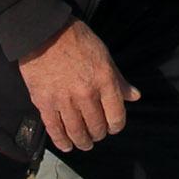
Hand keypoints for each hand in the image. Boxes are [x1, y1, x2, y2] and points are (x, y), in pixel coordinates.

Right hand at [18, 22, 138, 154]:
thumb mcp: (104, 55)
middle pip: (97, 127)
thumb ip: (119, 80)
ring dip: (83, 141)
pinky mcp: (45, 103)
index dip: (116, 126)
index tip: (113, 127)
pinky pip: (55, 129)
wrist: (44, 32)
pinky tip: (66, 145)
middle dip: (99, 134)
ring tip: (84, 143)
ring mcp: (65, 101)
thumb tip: (134, 97)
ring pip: (77, 132)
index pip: (116, 116)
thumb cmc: (77, 40)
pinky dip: (61, 141)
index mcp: (105, 81)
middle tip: (97, 134)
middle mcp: (86, 94)